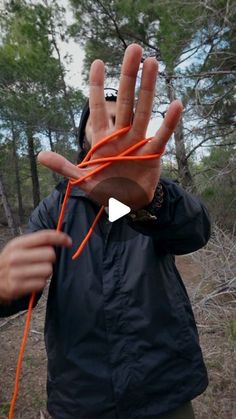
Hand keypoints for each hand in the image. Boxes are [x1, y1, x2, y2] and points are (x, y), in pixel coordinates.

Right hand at [0, 231, 71, 300]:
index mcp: (17, 244)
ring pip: (48, 270)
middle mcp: (15, 257)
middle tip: (43, 261)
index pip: (44, 237)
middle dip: (51, 258)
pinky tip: (32, 281)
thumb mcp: (18, 247)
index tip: (68, 241)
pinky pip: (42, 283)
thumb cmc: (10, 262)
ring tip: (36, 272)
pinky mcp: (17, 287)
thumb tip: (61, 238)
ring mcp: (16, 272)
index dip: (60, 238)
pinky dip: (40, 283)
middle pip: (50, 254)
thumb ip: (37, 242)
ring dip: (46, 272)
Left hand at [38, 44, 182, 208]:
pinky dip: (168, 123)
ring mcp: (138, 142)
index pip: (98, 109)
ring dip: (148, 88)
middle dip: (128, 76)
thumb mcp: (83, 180)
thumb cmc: (105, 189)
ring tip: (153, 63)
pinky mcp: (152, 154)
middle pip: (125, 102)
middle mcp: (121, 135)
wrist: (127, 204)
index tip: (98, 63)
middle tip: (134, 49)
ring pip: (143, 111)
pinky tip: (175, 104)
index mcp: (102, 139)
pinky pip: (162, 136)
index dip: (97, 87)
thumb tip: (40, 156)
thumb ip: (65, 167)